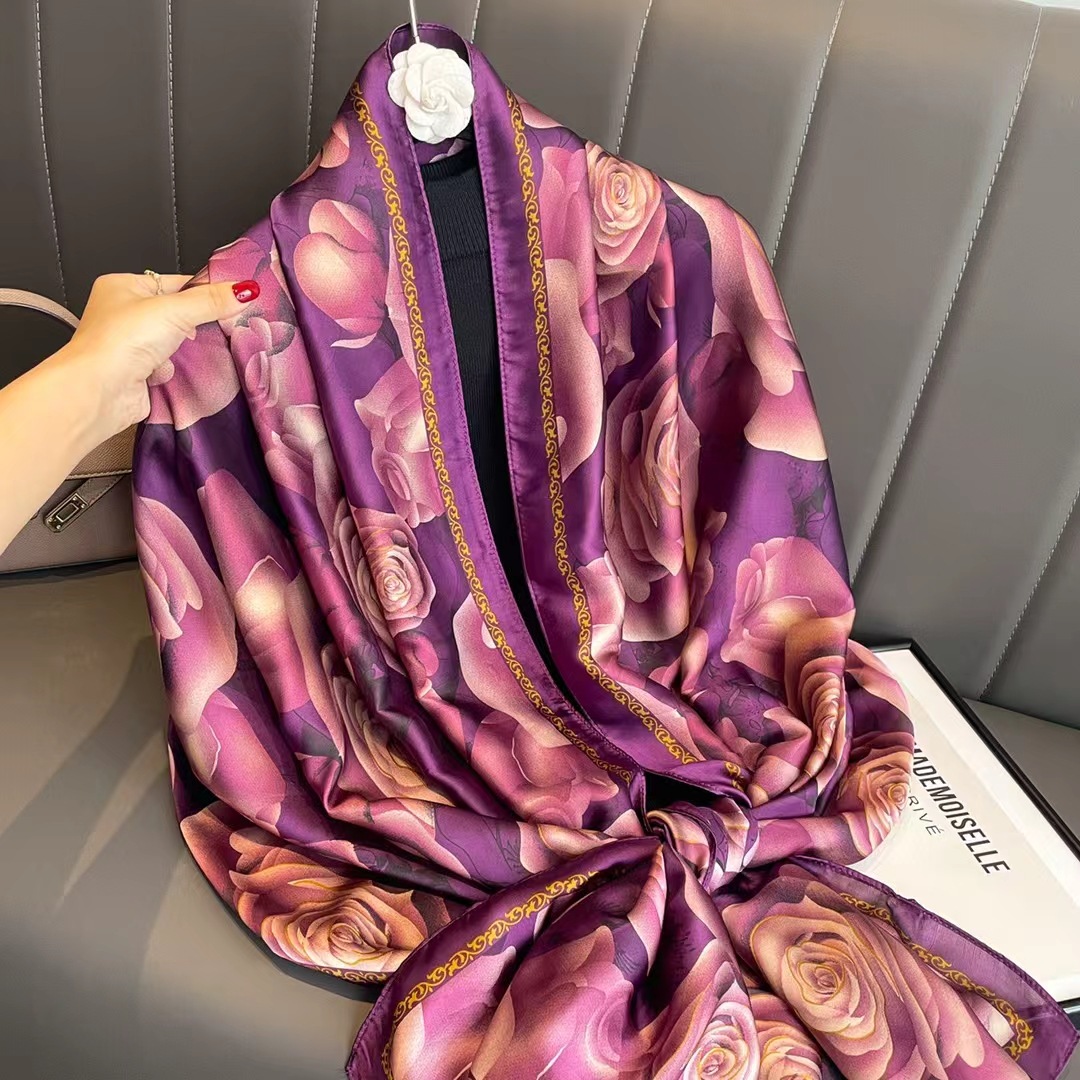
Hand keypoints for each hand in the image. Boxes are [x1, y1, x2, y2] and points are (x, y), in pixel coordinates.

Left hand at [57, 272, 259, 449]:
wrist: (100, 390)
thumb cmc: (123, 340)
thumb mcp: (174, 310)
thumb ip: (212, 301)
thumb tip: (248, 289)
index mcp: (123, 286)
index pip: (173, 283)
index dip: (201, 292)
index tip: (232, 300)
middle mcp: (122, 313)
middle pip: (175, 314)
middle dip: (193, 326)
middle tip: (218, 328)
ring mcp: (128, 344)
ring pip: (174, 343)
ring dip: (182, 351)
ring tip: (186, 353)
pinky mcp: (135, 372)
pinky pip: (167, 367)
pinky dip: (171, 371)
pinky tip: (165, 374)